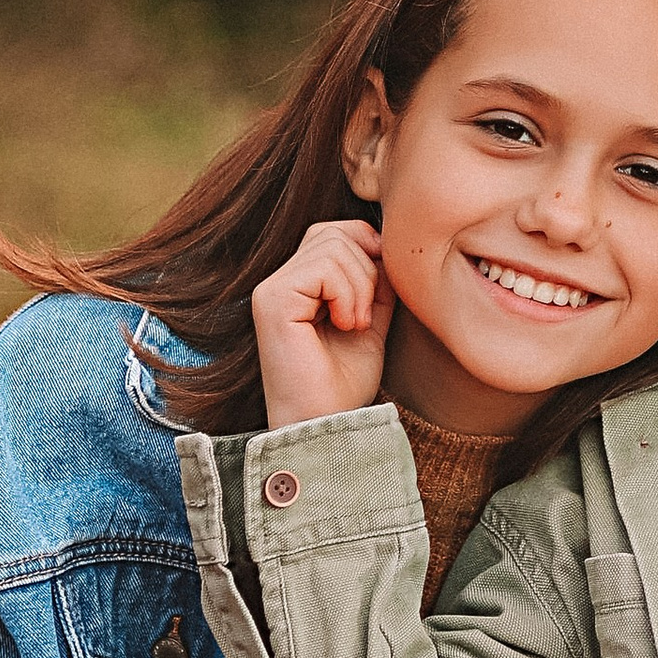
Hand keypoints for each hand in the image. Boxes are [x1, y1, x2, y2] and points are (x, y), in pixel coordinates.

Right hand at [252, 217, 394, 428]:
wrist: (328, 424)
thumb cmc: (345, 383)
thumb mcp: (371, 318)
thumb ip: (375, 279)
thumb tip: (385, 241)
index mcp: (298, 284)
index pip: (333, 232)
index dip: (367, 247)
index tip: (382, 288)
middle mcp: (278, 282)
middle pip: (333, 233)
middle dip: (366, 268)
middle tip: (364, 316)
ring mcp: (271, 290)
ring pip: (332, 245)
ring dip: (359, 286)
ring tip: (354, 325)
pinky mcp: (271, 301)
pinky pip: (322, 268)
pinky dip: (346, 294)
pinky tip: (344, 325)